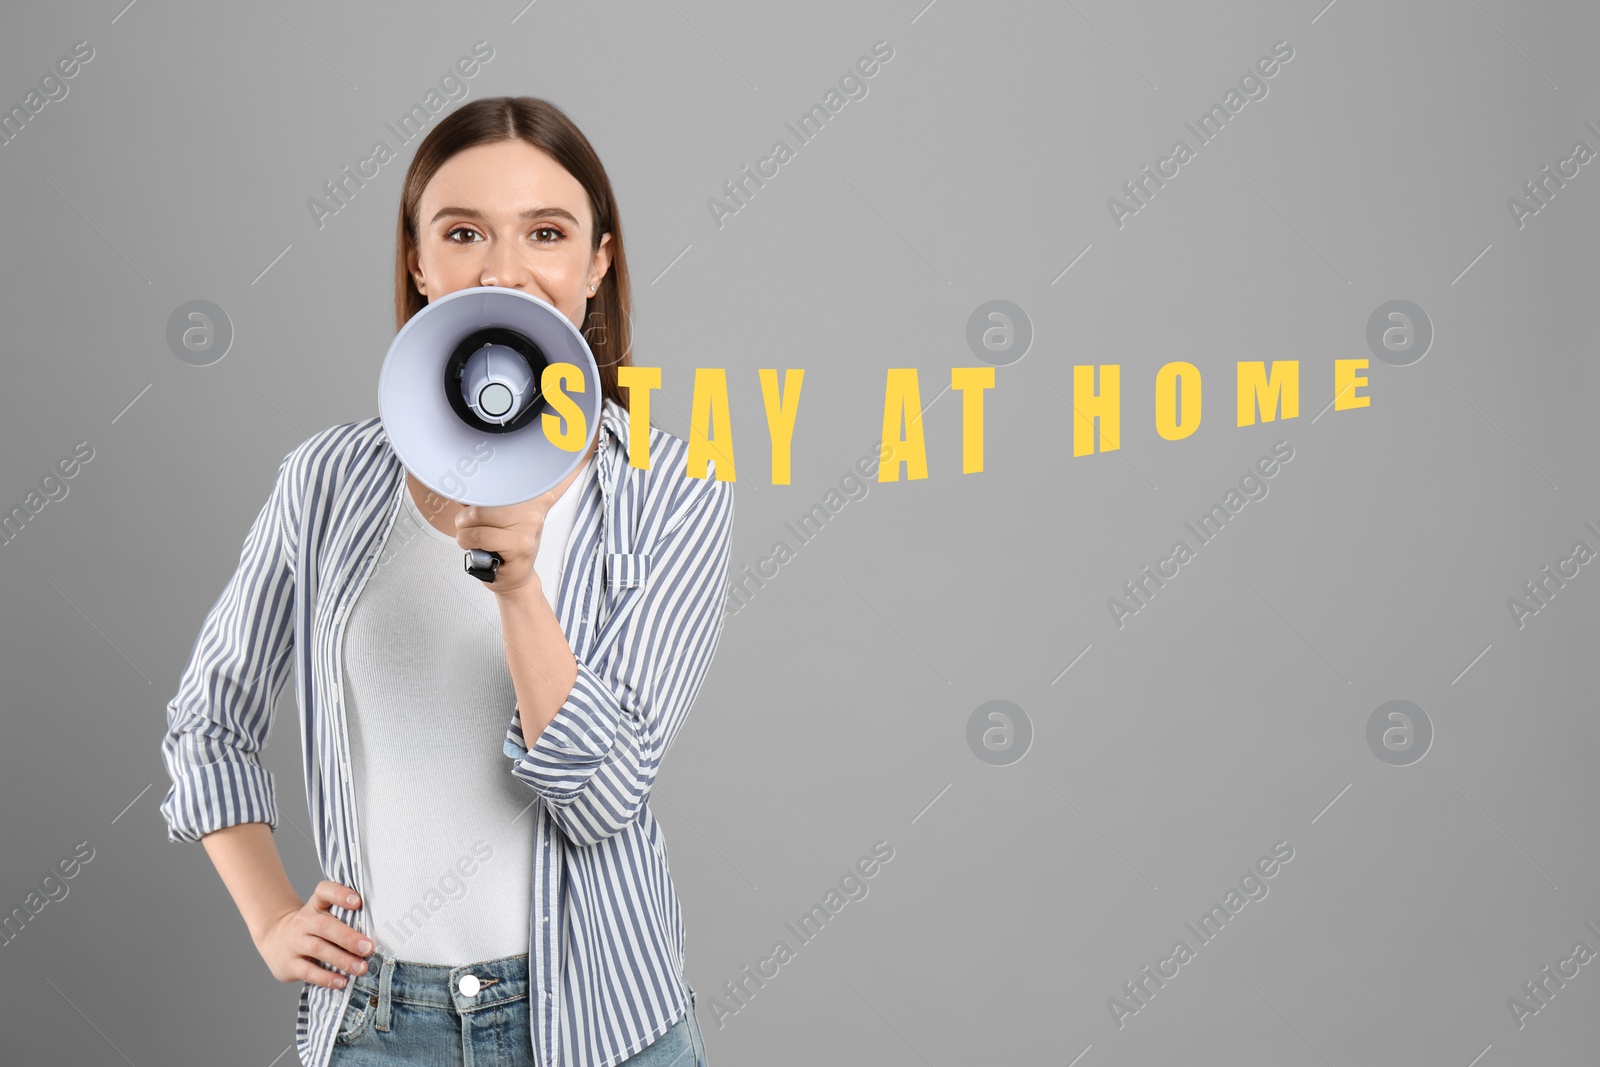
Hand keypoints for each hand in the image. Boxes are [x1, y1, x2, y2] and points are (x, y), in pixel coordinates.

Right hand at [253, 880, 373, 989]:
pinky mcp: (288, 964)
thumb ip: (346, 918)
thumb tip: (381, 933)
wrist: (273, 940)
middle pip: (325, 925)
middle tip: (369, 948)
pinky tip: (342, 982)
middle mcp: (304, 921)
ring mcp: (294, 942)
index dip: (340, 894)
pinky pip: (308, 971)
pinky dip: (326, 977)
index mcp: (316, 906)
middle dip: (349, 938)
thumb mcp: (323, 916)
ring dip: (342, 960)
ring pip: (318, 949)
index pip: (324, 891)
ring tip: (361, 968)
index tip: (358, 902)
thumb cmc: (312, 928)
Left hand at [454, 457, 588, 596]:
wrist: (511, 579)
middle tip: (476, 525)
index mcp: (533, 497)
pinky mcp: (519, 544)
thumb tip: (472, 480)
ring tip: (476, 538)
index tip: (588, 444)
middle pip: (487, 495)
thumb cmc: (502, 546)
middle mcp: (535, 508)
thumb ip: (489, 497)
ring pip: (477, 515)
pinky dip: (468, 542)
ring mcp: (529, 526)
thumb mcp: (499, 516)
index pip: (553, 474)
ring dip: (465, 530)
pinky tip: (478, 548)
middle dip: (468, 514)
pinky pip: (478, 535)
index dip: (569, 459)